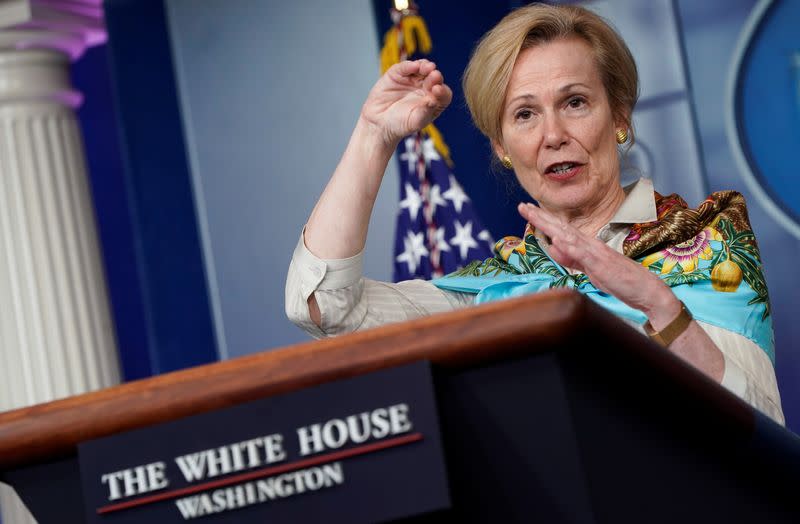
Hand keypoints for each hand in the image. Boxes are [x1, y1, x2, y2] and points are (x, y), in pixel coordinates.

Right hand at [360, 59, 452, 147]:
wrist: (379, 123)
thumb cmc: (400, 125)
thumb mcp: (415, 121)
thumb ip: (426, 111)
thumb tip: (434, 101)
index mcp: (434, 100)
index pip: (443, 93)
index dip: (443, 91)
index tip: (438, 90)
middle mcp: (425, 87)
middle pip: (434, 78)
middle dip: (435, 77)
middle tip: (435, 76)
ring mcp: (412, 79)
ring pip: (422, 68)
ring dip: (425, 66)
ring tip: (428, 68)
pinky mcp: (398, 74)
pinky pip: (405, 67)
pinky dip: (409, 65)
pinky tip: (414, 66)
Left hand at [517, 203, 681, 323]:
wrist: (645, 289)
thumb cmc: (618, 279)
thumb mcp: (588, 268)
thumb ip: (572, 258)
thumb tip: (553, 247)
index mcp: (586, 245)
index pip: (560, 230)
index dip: (543, 220)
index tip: (527, 210)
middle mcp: (590, 244)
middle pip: (560, 227)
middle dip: (540, 216)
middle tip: (522, 205)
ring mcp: (595, 252)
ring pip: (568, 235)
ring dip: (550, 225)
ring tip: (534, 215)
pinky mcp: (601, 264)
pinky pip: (584, 254)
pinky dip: (570, 246)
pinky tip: (558, 239)